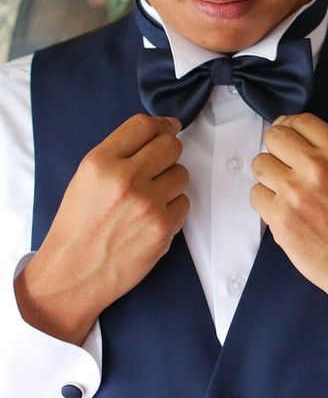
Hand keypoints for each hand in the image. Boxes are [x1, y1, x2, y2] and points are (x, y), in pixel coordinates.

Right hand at [16, 113, 188, 344]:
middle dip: (169, 153)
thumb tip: (162, 129)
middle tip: (158, 167)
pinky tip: (151, 219)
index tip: (169, 128)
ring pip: (182, 174)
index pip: (144, 125)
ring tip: (148, 199)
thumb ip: (120, 153)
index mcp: (100, 162)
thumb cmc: (79, 225)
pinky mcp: (163, 227)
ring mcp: (147, 204)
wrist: (73, 272)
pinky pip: (184, 203)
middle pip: (171, 145)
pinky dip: (173, 209)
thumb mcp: (86, 179)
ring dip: (171, 183)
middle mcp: (125, 179)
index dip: (162, 125)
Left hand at [250, 114, 327, 365]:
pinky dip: (266, 204)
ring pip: (260, 164)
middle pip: (274, 137)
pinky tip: (285, 215)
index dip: (290, 129)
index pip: (301, 121)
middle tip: (285, 169)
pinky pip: (256, 196)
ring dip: (269, 178)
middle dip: (276, 150)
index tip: (289, 140)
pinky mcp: (279, 217)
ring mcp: (295, 191)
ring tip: (287, 195)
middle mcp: (317, 167)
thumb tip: (294, 146)